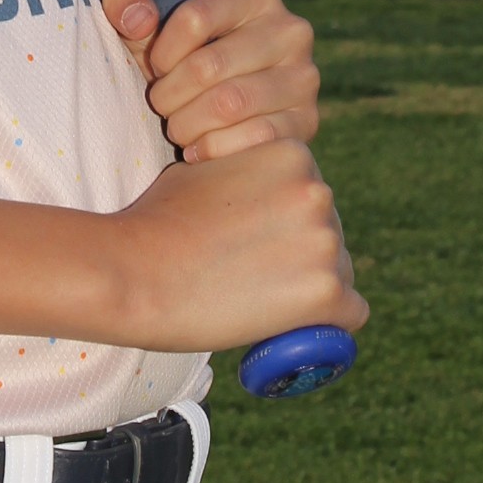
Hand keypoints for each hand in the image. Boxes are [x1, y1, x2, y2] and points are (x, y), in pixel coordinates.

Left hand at [102, 0, 320, 160]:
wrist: (230, 109)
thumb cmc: (185, 61)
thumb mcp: (156, 34)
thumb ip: (131, 10)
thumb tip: (127, 8)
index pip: (194, 18)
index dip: (161, 51)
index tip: (155, 66)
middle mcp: (290, 29)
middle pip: (209, 66)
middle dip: (169, 94)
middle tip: (160, 105)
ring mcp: (303, 77)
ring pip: (229, 105)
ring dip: (187, 124)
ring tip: (176, 127)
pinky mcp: (306, 121)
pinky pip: (253, 138)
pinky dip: (214, 149)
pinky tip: (198, 149)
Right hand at [103, 138, 363, 353]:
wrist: (132, 272)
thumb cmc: (154, 223)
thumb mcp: (205, 171)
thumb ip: (244, 179)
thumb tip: (257, 201)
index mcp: (293, 154)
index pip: (310, 197)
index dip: (282, 226)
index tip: (253, 245)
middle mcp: (318, 190)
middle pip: (329, 235)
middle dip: (298, 257)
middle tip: (250, 279)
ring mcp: (325, 241)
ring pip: (339, 275)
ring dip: (309, 290)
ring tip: (256, 302)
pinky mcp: (326, 291)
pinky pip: (350, 315)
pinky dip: (325, 326)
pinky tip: (291, 329)